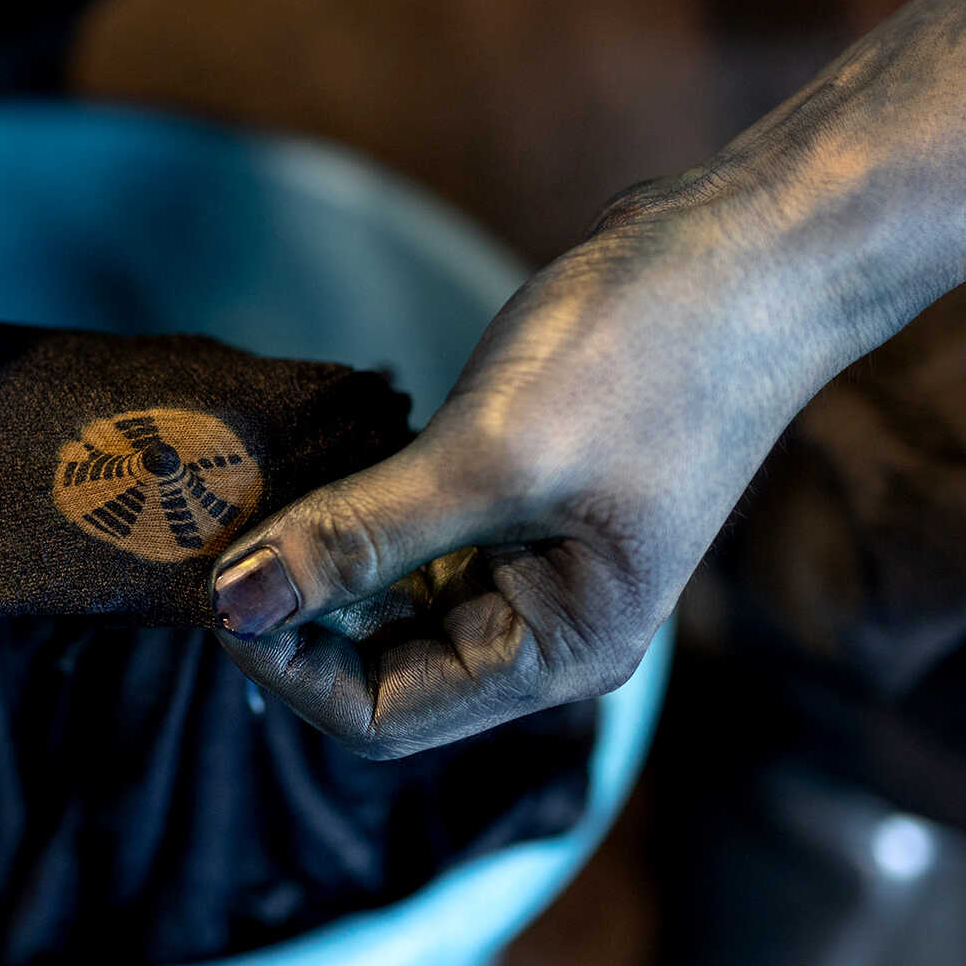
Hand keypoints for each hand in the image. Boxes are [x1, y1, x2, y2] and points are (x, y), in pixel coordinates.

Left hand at [211, 190, 814, 756]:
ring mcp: (530, 564)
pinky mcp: (514, 499)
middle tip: (215, 533)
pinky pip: (408, 536)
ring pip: (383, 600)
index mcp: (558, 654)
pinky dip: (353, 511)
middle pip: (375, 668)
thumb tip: (235, 605)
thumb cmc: (651, 355)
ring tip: (251, 495)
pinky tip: (312, 466)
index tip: (218, 586)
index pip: (381, 719)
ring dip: (315, 558)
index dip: (287, 666)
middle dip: (293, 612)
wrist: (750, 247)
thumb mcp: (493, 457)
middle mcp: (542, 629)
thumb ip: (360, 539)